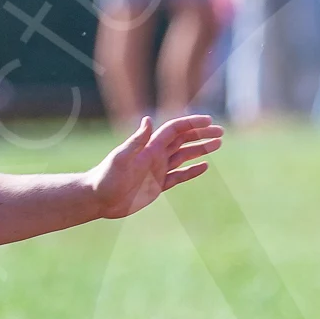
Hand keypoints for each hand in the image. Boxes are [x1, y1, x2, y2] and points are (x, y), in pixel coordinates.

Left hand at [88, 114, 223, 219]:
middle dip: (202, 134)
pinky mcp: (158, 185)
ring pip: (184, 156)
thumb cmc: (106, 177)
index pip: (176, 130)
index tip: (209, 121)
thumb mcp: (121, 158)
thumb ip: (136, 140)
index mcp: (150, 147)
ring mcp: (158, 170)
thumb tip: (149, 120)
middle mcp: (156, 156)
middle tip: (220, 132)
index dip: (192, 124)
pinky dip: (192, 171)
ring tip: (218, 144)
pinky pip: (179, 176)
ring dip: (201, 149)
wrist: (98, 198)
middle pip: (184, 140)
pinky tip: (204, 167)